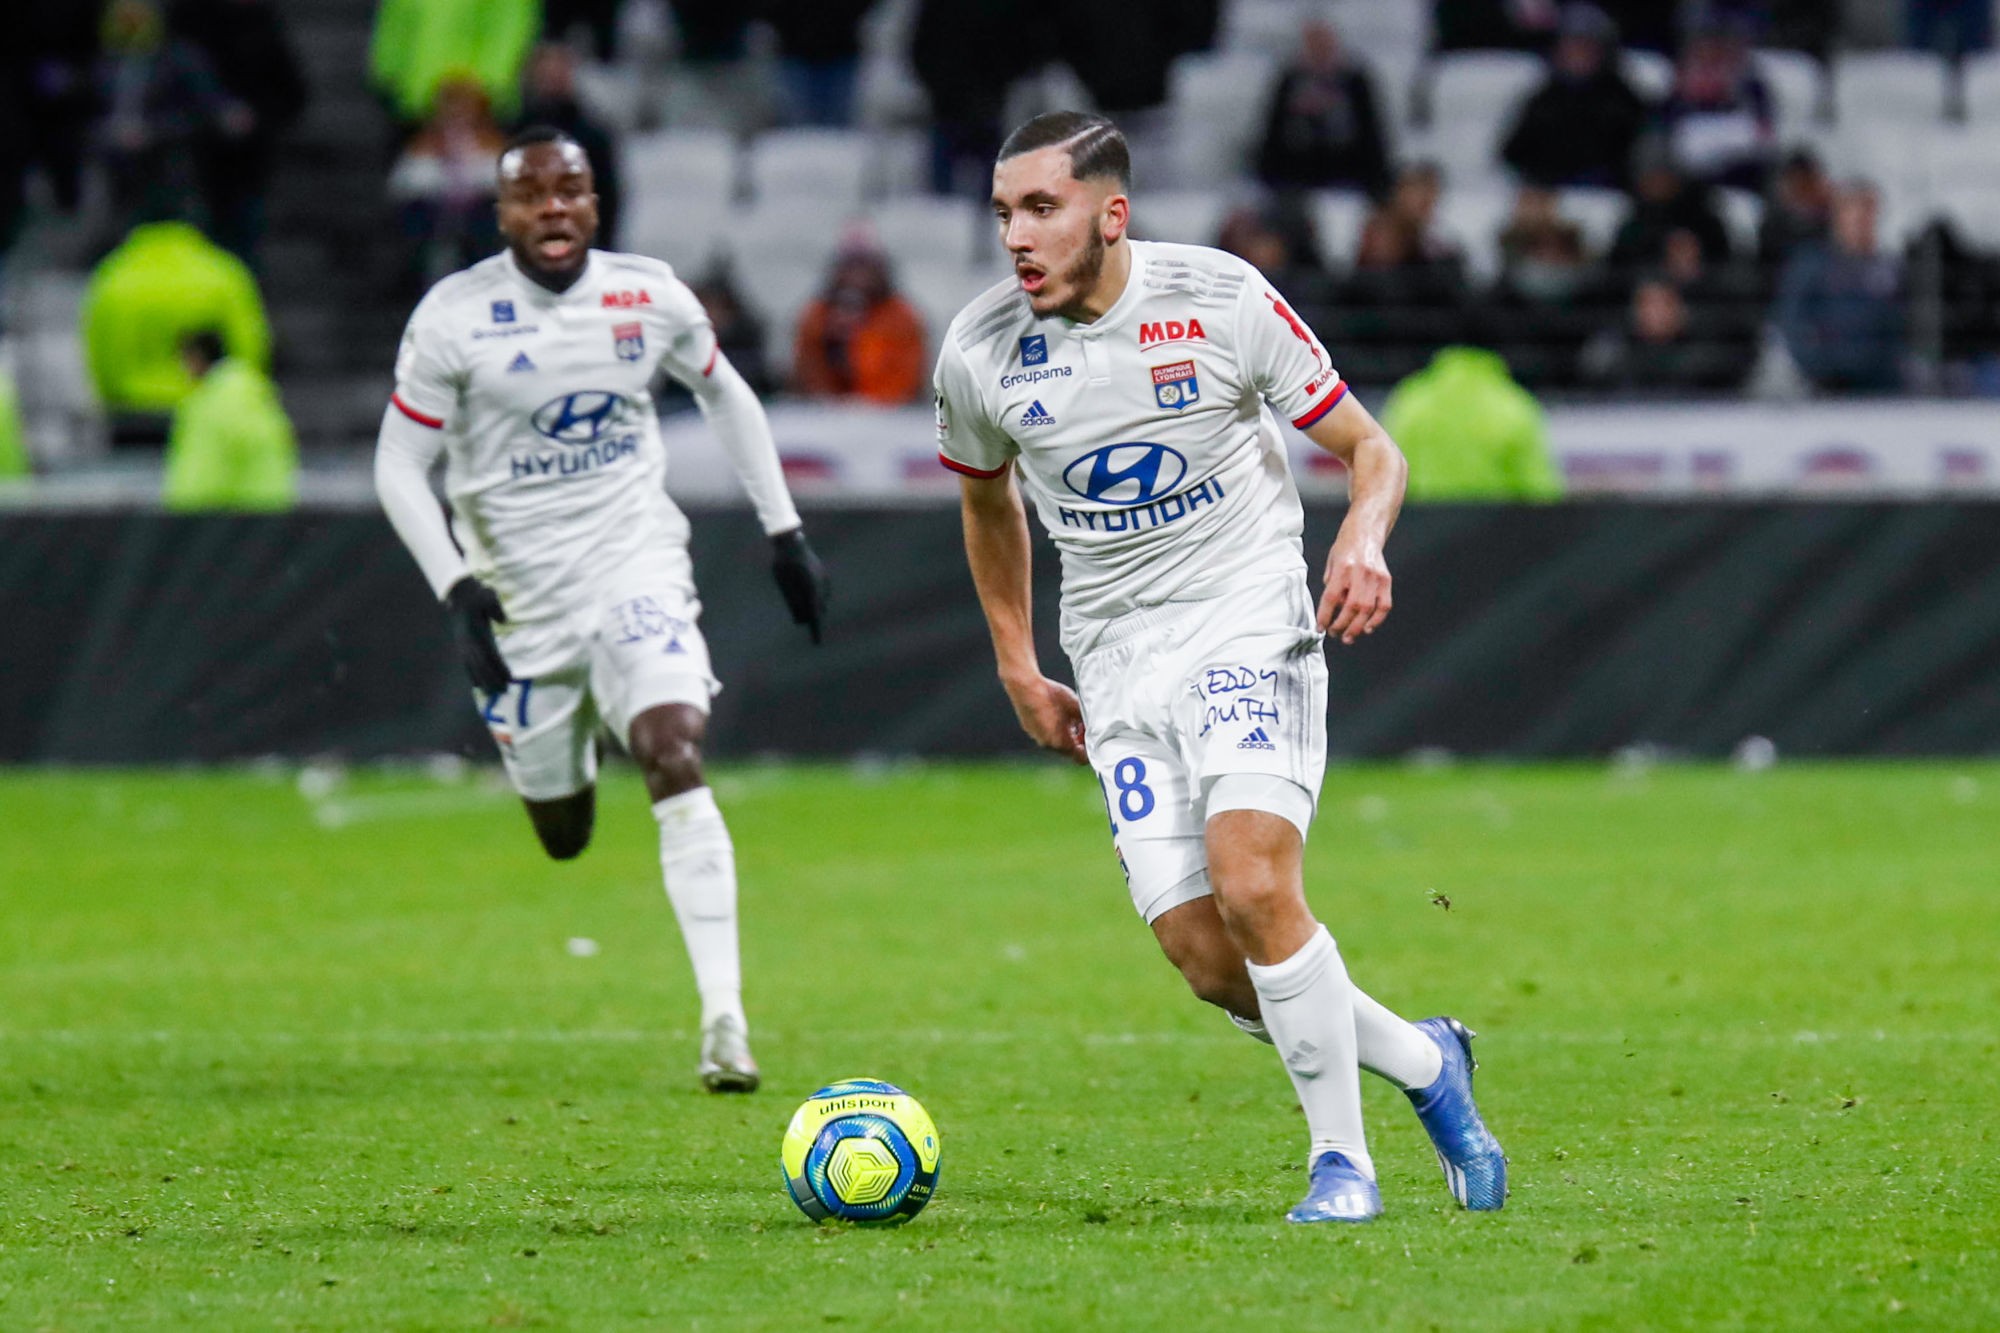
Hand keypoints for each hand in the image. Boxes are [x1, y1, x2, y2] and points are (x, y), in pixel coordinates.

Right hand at [444, 575, 510, 694]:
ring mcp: (462, 645)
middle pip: (480, 665)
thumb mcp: (488, 596)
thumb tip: (503, 620)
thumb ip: (495, 608)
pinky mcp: (459, 646)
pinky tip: (477, 686)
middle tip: (503, 692)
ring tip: (493, 694)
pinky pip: (464, 665)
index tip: (510, 678)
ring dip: (482, 682)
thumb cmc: (476, 594)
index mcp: (477, 631)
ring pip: (472, 668)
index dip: (499, 667)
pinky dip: (471, 676)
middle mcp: (468, 641)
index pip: (490, 653)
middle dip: (492, 680)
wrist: (457, 593)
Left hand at [770, 528, 829, 643]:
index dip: (815, 631)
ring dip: (810, 604)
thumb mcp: (784, 586)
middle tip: (796, 614)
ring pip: (820, 602)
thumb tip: (800, 618)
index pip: (815, 616)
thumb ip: (793, 602)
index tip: (817, 643)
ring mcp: (824, 580)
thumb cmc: (783, 564)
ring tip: (795, 592)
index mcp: (811, 590)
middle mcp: (821, 587)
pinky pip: (821, 592)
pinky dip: (814, 595)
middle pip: (816, 611)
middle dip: (808, 615)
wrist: (791, 542)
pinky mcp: (824, 576)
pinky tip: (803, 585)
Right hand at [1005, 674, 1087, 764]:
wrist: (1026, 687)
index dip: (1088, 749)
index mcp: (1062, 743)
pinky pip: (1045, 734)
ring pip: (1056, 742)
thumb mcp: (1075, 706)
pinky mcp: (1030, 729)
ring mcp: (1037, 738)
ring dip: (1065, 734)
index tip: (1090, 737)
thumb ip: (1086, 720)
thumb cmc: (1051, 696)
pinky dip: (1053, 728)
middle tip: (1081, 724)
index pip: (1080, 758)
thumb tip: (1094, 726)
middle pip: (1069, 750)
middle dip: (1077, 739)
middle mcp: (1048, 745)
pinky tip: (1054, 712)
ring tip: (1068, 716)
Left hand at [1317, 531, 1392, 643]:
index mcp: (1342, 568)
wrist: (1365, 532)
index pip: (1331, 597)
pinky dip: (1376, 620)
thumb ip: (1331, 586)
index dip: (1325, 616)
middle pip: (1351, 607)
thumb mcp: (1331, 563)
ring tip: (1348, 637)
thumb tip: (1332, 610)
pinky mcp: (1386, 580)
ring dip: (1357, 628)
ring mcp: (1375, 577)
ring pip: (1367, 610)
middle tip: (1334, 634)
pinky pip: (1384, 606)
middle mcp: (1360, 573)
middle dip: (1341, 625)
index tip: (1320, 627)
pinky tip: (1367, 628)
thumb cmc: (1345, 548)